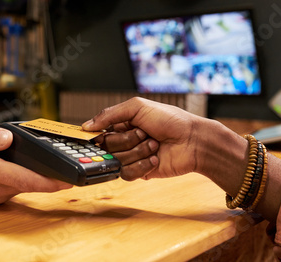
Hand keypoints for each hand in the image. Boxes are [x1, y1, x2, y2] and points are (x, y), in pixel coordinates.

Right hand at [0, 125, 71, 203]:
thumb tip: (7, 137)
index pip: (25, 179)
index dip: (49, 181)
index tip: (67, 179)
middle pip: (31, 184)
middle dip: (51, 177)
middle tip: (70, 166)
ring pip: (25, 186)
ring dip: (39, 178)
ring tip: (52, 163)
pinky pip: (17, 187)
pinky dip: (27, 178)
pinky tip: (30, 167)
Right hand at [82, 97, 201, 180]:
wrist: (193, 141)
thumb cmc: (170, 119)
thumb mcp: (138, 107)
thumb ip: (109, 114)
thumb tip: (86, 126)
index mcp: (122, 124)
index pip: (98, 132)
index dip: (99, 135)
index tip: (98, 136)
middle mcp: (124, 140)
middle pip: (107, 147)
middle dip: (127, 140)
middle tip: (144, 133)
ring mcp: (131, 156)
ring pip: (117, 160)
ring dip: (138, 151)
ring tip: (155, 145)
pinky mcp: (139, 172)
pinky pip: (127, 173)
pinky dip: (141, 165)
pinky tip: (155, 158)